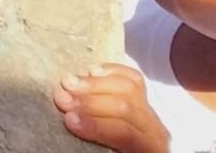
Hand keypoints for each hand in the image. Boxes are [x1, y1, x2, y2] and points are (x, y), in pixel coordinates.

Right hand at [52, 64, 168, 152]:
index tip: (69, 119)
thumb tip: (73, 124)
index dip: (95, 124)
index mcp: (148, 149)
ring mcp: (150, 113)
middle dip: (88, 101)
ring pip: (128, 87)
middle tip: (61, 97)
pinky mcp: (144, 100)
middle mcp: (154, 131)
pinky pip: (134, 78)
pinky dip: (112, 71)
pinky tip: (92, 71)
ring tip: (68, 82)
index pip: (124, 133)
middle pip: (124, 107)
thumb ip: (98, 145)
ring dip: (93, 83)